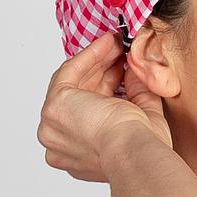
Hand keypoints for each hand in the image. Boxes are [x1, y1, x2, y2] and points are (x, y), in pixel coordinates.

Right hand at [37, 31, 172, 182]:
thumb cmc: (142, 148)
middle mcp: (61, 143)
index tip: (121, 68)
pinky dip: (89, 55)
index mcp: (80, 154)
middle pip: (79, 95)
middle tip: (120, 51)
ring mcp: (53, 126)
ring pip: (73, 83)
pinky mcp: (55, 106)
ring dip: (96, 60)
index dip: (106, 86)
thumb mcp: (144, 116)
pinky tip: (108, 43)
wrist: (134, 151)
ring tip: (117, 44)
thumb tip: (135, 70)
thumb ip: (137, 92)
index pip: (89, 112)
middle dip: (101, 70)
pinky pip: (69, 72)